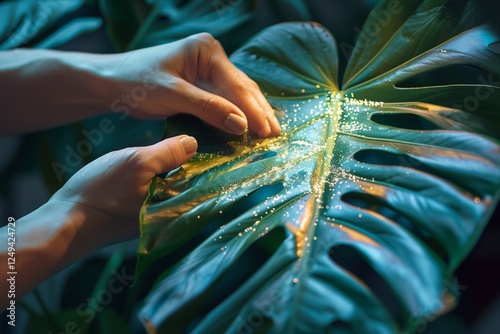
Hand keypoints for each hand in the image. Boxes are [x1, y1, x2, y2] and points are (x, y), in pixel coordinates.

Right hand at [50, 135, 197, 250]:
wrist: (67, 222)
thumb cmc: (102, 192)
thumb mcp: (137, 162)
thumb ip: (168, 153)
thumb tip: (193, 143)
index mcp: (178, 204)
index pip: (201, 178)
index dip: (202, 156)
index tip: (203, 138)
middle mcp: (172, 214)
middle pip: (188, 183)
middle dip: (187, 164)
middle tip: (187, 139)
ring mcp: (158, 217)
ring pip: (172, 188)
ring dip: (171, 171)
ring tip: (169, 150)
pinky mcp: (144, 217)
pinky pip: (159, 195)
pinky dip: (158, 181)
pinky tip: (152, 167)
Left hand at [109, 33, 280, 137]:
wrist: (110, 83)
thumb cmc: (136, 83)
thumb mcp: (173, 95)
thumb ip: (208, 108)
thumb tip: (242, 125)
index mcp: (207, 51)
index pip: (236, 85)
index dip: (252, 110)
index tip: (266, 132)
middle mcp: (212, 58)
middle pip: (242, 88)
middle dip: (259, 112)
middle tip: (276, 135)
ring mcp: (207, 72)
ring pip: (237, 96)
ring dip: (252, 115)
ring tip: (270, 133)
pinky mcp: (201, 87)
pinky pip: (224, 102)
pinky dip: (236, 116)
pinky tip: (249, 128)